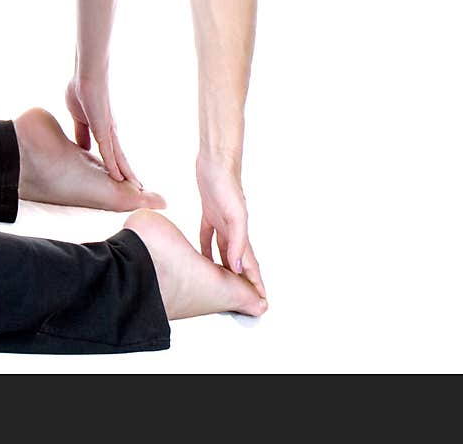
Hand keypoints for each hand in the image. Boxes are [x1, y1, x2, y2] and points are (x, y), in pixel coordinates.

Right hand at [65, 75, 140, 186]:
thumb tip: (82, 147)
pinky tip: (118, 177)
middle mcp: (110, 132)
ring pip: (119, 157)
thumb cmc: (82, 91)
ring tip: (137, 187)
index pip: (111, 152)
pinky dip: (114, 165)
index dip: (117, 165)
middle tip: (138, 187)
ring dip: (127, 173)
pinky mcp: (104, 129)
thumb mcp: (78, 118)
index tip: (121, 177)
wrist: (86, 76)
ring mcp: (108, 131)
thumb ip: (81, 132)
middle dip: (128, 172)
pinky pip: (109, 152)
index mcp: (103, 129)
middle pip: (121, 157)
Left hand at [196, 152, 265, 299]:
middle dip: (242, 280)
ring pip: (223, 250)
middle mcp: (233, 230)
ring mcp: (222, 221)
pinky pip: (207, 235)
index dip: (256, 283)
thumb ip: (237, 240)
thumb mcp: (234, 214)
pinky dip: (205, 247)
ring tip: (223, 283)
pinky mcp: (209, 212)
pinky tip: (201, 255)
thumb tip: (239, 266)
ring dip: (224, 266)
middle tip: (243, 300)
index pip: (251, 264)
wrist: (215, 161)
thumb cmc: (227, 183)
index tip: (261, 302)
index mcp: (241, 233)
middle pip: (239, 261)